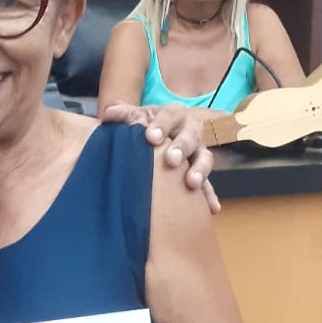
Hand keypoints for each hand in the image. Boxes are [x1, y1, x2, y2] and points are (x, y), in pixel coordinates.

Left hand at [99, 102, 219, 213]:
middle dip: (181, 147)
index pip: (169, 117)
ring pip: (204, 158)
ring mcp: (198, 152)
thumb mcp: (135, 118)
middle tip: (171, 160)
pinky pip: (208, 184)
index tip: (151, 137)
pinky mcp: (200, 171)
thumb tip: (109, 114)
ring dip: (200, 170)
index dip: (161, 126)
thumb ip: (123, 114)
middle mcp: (190, 131)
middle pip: (190, 136)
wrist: (157, 137)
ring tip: (192, 183)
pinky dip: (209, 195)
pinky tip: (212, 208)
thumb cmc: (145, 127)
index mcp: (173, 115)